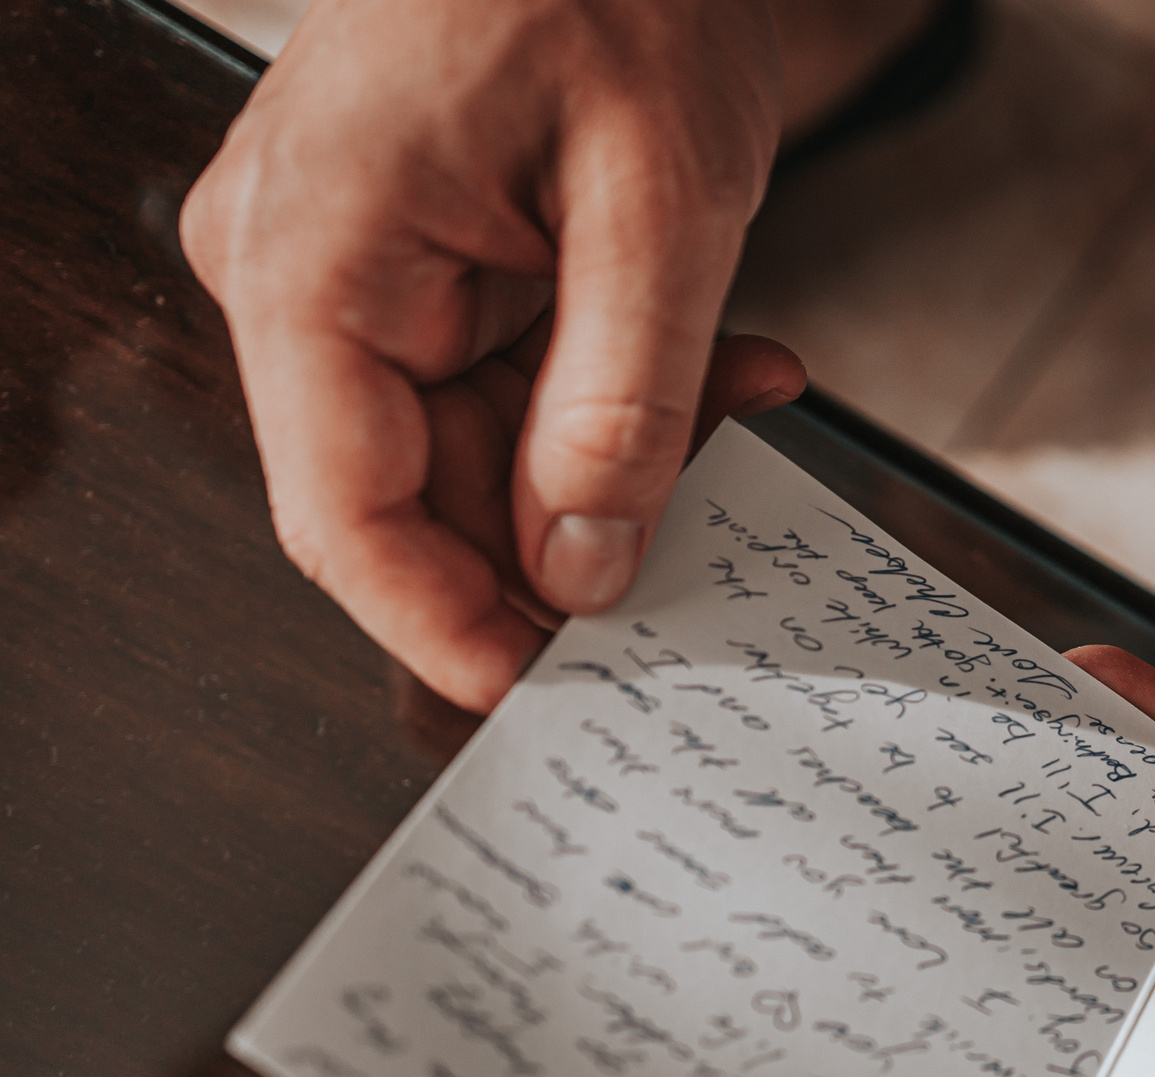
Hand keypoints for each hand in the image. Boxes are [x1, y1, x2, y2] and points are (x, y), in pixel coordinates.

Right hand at [181, 0, 923, 711]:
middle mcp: (304, 274)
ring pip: (482, 446)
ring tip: (750, 395)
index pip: (345, 517)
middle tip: (709, 554)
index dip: (448, 625)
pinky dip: (621, 390)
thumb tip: (583, 569)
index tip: (555, 692)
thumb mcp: (660, 205)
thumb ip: (625, 402)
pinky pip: (510, 376)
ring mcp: (355, 267)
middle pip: (419, 494)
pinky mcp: (419, 258)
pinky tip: (731, 360)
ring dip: (625, 453)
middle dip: (573, 532)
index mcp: (315, 261)